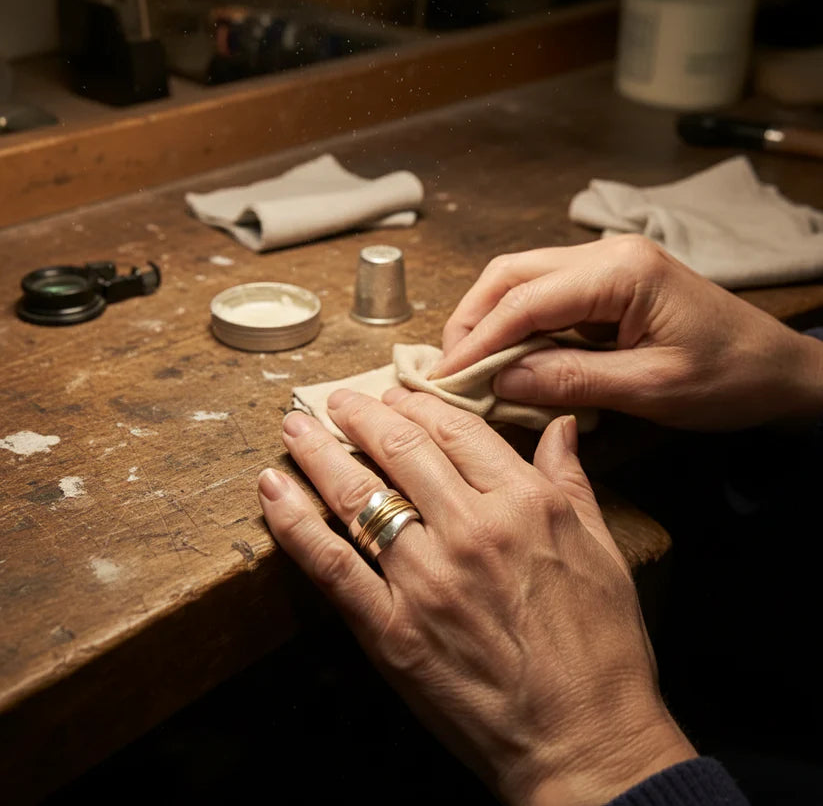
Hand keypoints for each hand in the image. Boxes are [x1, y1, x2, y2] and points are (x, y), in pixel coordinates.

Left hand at [258, 390, 695, 804]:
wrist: (584, 741)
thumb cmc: (602, 648)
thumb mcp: (603, 551)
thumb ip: (572, 480)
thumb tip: (562, 425)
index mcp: (525, 505)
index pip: (458, 432)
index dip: (419, 404)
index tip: (397, 393)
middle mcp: (471, 531)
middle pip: (400, 451)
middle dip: (362, 415)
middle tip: (339, 400)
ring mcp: (425, 580)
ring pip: (358, 495)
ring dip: (318, 452)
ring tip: (295, 426)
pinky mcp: (391, 630)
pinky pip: (330, 564)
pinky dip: (294, 522)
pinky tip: (273, 488)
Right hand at [434, 235, 822, 429]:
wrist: (778, 370)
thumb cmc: (729, 377)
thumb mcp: (650, 387)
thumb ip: (572, 379)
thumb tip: (501, 381)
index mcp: (621, 271)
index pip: (526, 299)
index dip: (479, 339)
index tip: (447, 377)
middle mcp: (606, 254)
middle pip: (512, 274)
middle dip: (472, 320)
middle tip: (450, 370)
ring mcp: (605, 266)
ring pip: (522, 282)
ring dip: (489, 322)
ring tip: (470, 368)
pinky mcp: (605, 286)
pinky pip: (545, 300)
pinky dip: (517, 329)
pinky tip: (506, 359)